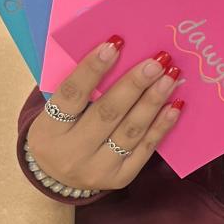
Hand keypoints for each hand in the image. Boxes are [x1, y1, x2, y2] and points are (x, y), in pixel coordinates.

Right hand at [27, 39, 183, 192]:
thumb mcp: (53, 112)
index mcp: (48, 131)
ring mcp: (97, 169)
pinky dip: (162, 126)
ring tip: (170, 77)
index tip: (114, 44)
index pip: (71, 95)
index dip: (92, 68)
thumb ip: (77, 87)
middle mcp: (72, 153)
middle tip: (156, 62)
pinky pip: (145, 149)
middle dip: (134, 84)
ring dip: (153, 101)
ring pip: (130, 131)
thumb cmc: (59, 132)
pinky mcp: (120, 178)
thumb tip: (114, 51)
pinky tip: (175, 105)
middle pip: (107, 113)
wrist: (58, 179)